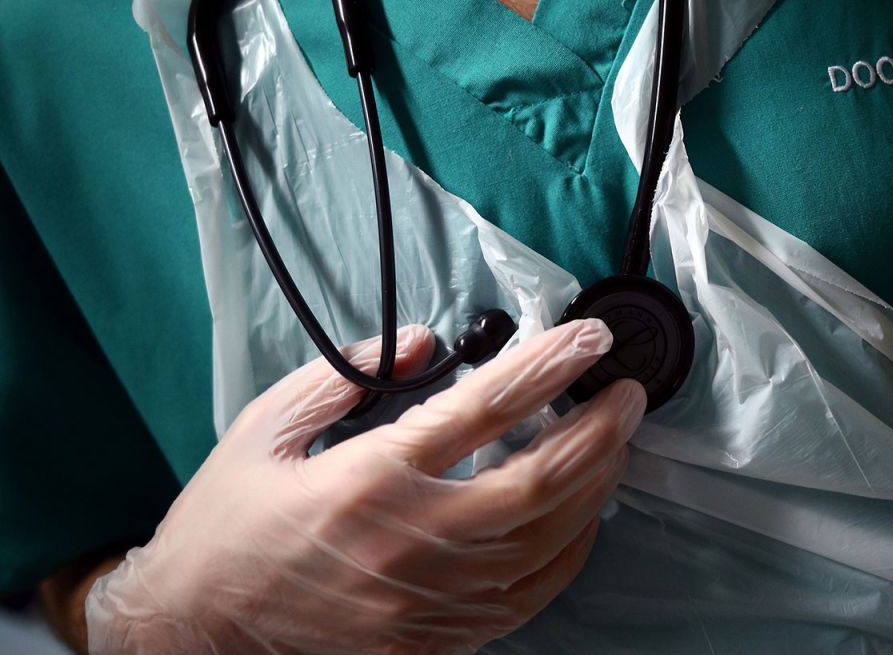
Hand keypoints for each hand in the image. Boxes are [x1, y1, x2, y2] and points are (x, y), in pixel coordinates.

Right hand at [85, 319, 643, 653]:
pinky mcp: (434, 638)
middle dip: (599, 431)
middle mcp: (408, 539)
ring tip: (615, 444)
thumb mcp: (266, 427)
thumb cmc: (228, 526)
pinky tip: (582, 517)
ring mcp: (427, 598)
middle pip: (538, 482)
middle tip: (626, 394)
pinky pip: (527, 596)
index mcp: (367, 477)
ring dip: (595, 487)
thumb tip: (423, 342)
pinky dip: (569, 552)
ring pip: (545, 542)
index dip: (550, 366)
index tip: (587, 338)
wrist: (194, 631)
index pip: (485, 407)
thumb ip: (346, 373)